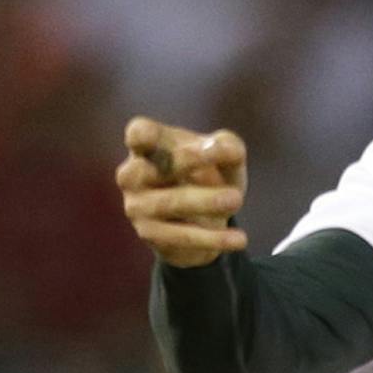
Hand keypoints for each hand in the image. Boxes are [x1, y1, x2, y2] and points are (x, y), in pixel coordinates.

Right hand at [116, 119, 247, 266]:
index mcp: (147, 146)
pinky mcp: (149, 234)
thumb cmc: (207, 175)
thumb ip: (228, 146)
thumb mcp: (223, 157)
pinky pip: (182, 235)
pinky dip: (213, 237)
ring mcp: (137, 206)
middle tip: (225, 157)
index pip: (138, 133)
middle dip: (189, 160)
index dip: (148, 134)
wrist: (202, 223)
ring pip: (171, 201)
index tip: (171, 135)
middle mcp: (133, 174)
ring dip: (205, 201)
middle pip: (158, 165)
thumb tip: (229, 150)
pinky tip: (240, 239)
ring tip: (236, 200)